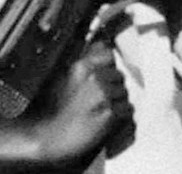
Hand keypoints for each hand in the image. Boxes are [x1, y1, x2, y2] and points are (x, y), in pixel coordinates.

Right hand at [29, 41, 132, 164]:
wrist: (53, 138)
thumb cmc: (60, 111)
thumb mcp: (69, 79)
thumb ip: (88, 61)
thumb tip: (104, 43)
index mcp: (82, 67)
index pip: (108, 54)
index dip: (108, 67)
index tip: (103, 77)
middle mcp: (94, 77)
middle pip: (120, 76)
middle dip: (113, 87)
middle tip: (98, 101)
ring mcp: (103, 94)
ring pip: (125, 93)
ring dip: (117, 102)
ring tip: (99, 111)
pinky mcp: (110, 112)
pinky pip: (127, 109)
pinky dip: (120, 116)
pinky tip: (105, 120)